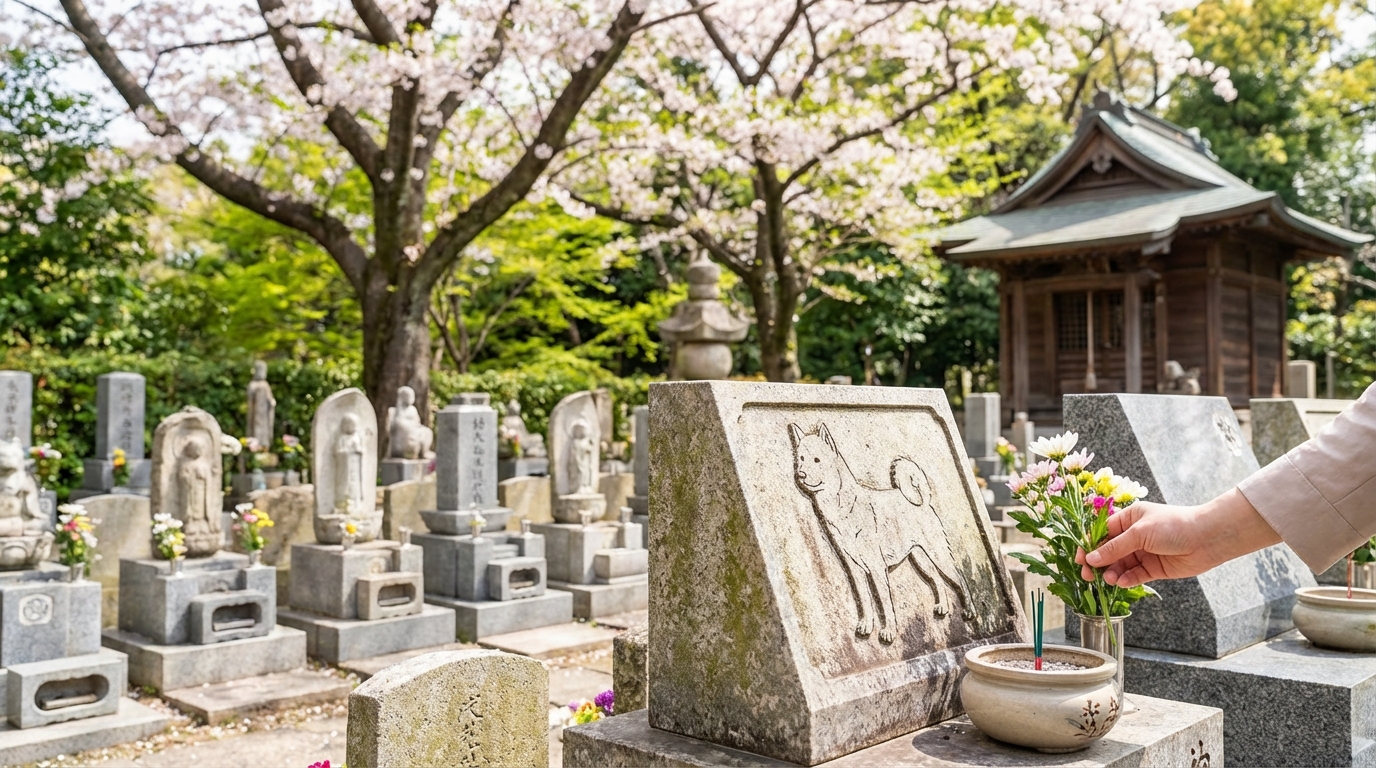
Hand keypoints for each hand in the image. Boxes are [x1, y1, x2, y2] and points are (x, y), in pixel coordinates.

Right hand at [1076, 488, 1280, 587]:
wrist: (1208, 539)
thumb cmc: (1174, 526)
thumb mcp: (1140, 533)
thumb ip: (1115, 547)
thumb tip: (1091, 558)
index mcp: (1128, 519)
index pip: (1102, 533)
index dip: (1089, 546)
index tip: (1079, 559)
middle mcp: (1134, 536)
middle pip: (1109, 551)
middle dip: (1098, 563)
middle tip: (1088, 576)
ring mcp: (1144, 552)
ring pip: (1120, 565)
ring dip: (1112, 573)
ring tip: (1108, 580)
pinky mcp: (1153, 568)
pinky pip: (1134, 575)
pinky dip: (1127, 580)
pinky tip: (1122, 583)